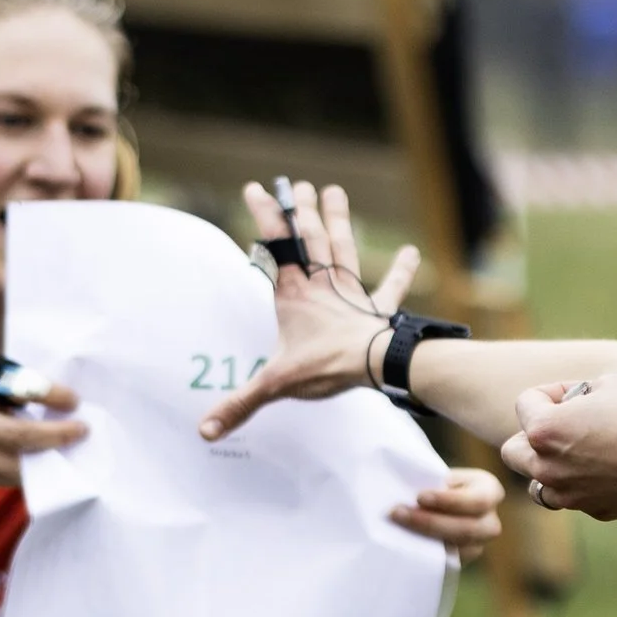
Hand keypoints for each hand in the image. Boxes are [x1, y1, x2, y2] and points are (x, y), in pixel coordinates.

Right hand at [0, 373, 89, 487]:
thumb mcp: (1, 382)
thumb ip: (27, 386)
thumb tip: (67, 402)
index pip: (16, 389)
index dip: (48, 394)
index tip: (73, 400)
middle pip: (19, 435)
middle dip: (55, 435)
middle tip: (82, 430)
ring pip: (20, 463)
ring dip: (52, 458)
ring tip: (74, 447)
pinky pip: (20, 477)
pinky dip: (43, 470)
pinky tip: (59, 463)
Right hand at [198, 180, 418, 440]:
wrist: (375, 364)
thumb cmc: (325, 366)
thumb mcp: (275, 384)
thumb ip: (240, 405)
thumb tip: (204, 431)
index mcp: (294, 295)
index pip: (275, 246)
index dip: (265, 215)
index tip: (255, 188)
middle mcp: (322, 286)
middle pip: (311, 238)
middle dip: (304, 210)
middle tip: (299, 185)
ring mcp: (352, 294)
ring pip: (344, 248)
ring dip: (340, 221)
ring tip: (334, 192)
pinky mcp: (378, 310)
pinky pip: (391, 287)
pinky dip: (402, 270)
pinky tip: (411, 252)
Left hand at [391, 466, 503, 560]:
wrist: (435, 503)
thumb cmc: (436, 482)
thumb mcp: (439, 476)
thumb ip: (432, 482)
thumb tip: (407, 491)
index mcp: (490, 490)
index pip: (477, 500)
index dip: (449, 501)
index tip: (419, 497)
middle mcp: (490, 520)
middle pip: (468, 529)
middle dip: (430, 522)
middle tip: (398, 513)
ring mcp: (479, 543)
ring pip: (459, 549)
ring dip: (425, 538)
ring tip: (398, 525)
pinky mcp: (463, 559)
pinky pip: (449, 562)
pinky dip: (427, 552)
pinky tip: (406, 542)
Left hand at [498, 376, 616, 521]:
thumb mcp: (610, 385)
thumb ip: (576, 395)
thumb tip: (569, 404)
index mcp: (544, 431)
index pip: (525, 403)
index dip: (553, 392)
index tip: (579, 394)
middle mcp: (547, 469)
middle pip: (513, 451)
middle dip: (533, 434)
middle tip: (566, 424)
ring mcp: (568, 495)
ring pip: (538, 481)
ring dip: (550, 465)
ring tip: (582, 449)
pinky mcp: (592, 511)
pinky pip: (572, 495)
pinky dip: (581, 483)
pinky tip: (611, 468)